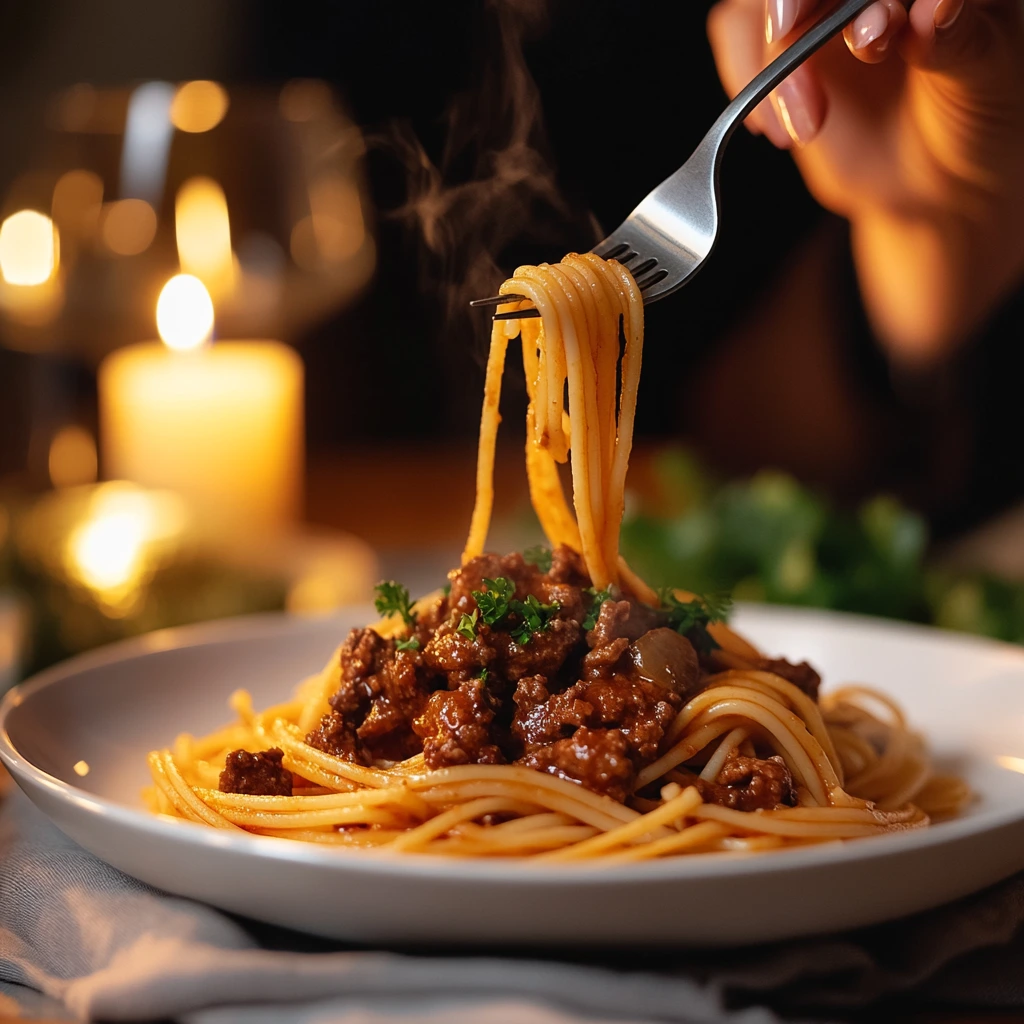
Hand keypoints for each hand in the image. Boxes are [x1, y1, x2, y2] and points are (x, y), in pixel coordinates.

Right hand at [707, 0, 1023, 362]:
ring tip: (808, 125)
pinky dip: (744, 79)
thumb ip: (959, 38)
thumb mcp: (987, 76)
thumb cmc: (979, 120)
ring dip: (771, 64)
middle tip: (796, 52)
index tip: (864, 35)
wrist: (939, 186)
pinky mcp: (788, 53)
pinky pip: (738, 33)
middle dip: (798, 13)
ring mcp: (824, 15)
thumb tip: (935, 5)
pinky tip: (783, 126)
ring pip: (760, 5)